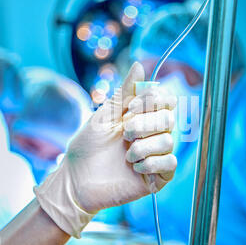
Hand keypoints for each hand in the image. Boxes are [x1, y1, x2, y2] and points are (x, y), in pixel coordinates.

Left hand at [34, 62, 176, 236]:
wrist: (75, 179)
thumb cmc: (87, 146)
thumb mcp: (105, 115)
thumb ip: (125, 92)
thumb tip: (140, 65)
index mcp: (141, 117)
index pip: (165, 101)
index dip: (151, 101)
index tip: (128, 109)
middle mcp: (151, 135)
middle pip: (169, 118)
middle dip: (145, 124)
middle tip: (124, 134)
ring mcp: (155, 156)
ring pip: (169, 141)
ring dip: (144, 146)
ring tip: (126, 155)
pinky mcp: (156, 177)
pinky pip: (170, 163)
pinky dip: (153, 162)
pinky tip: (135, 167)